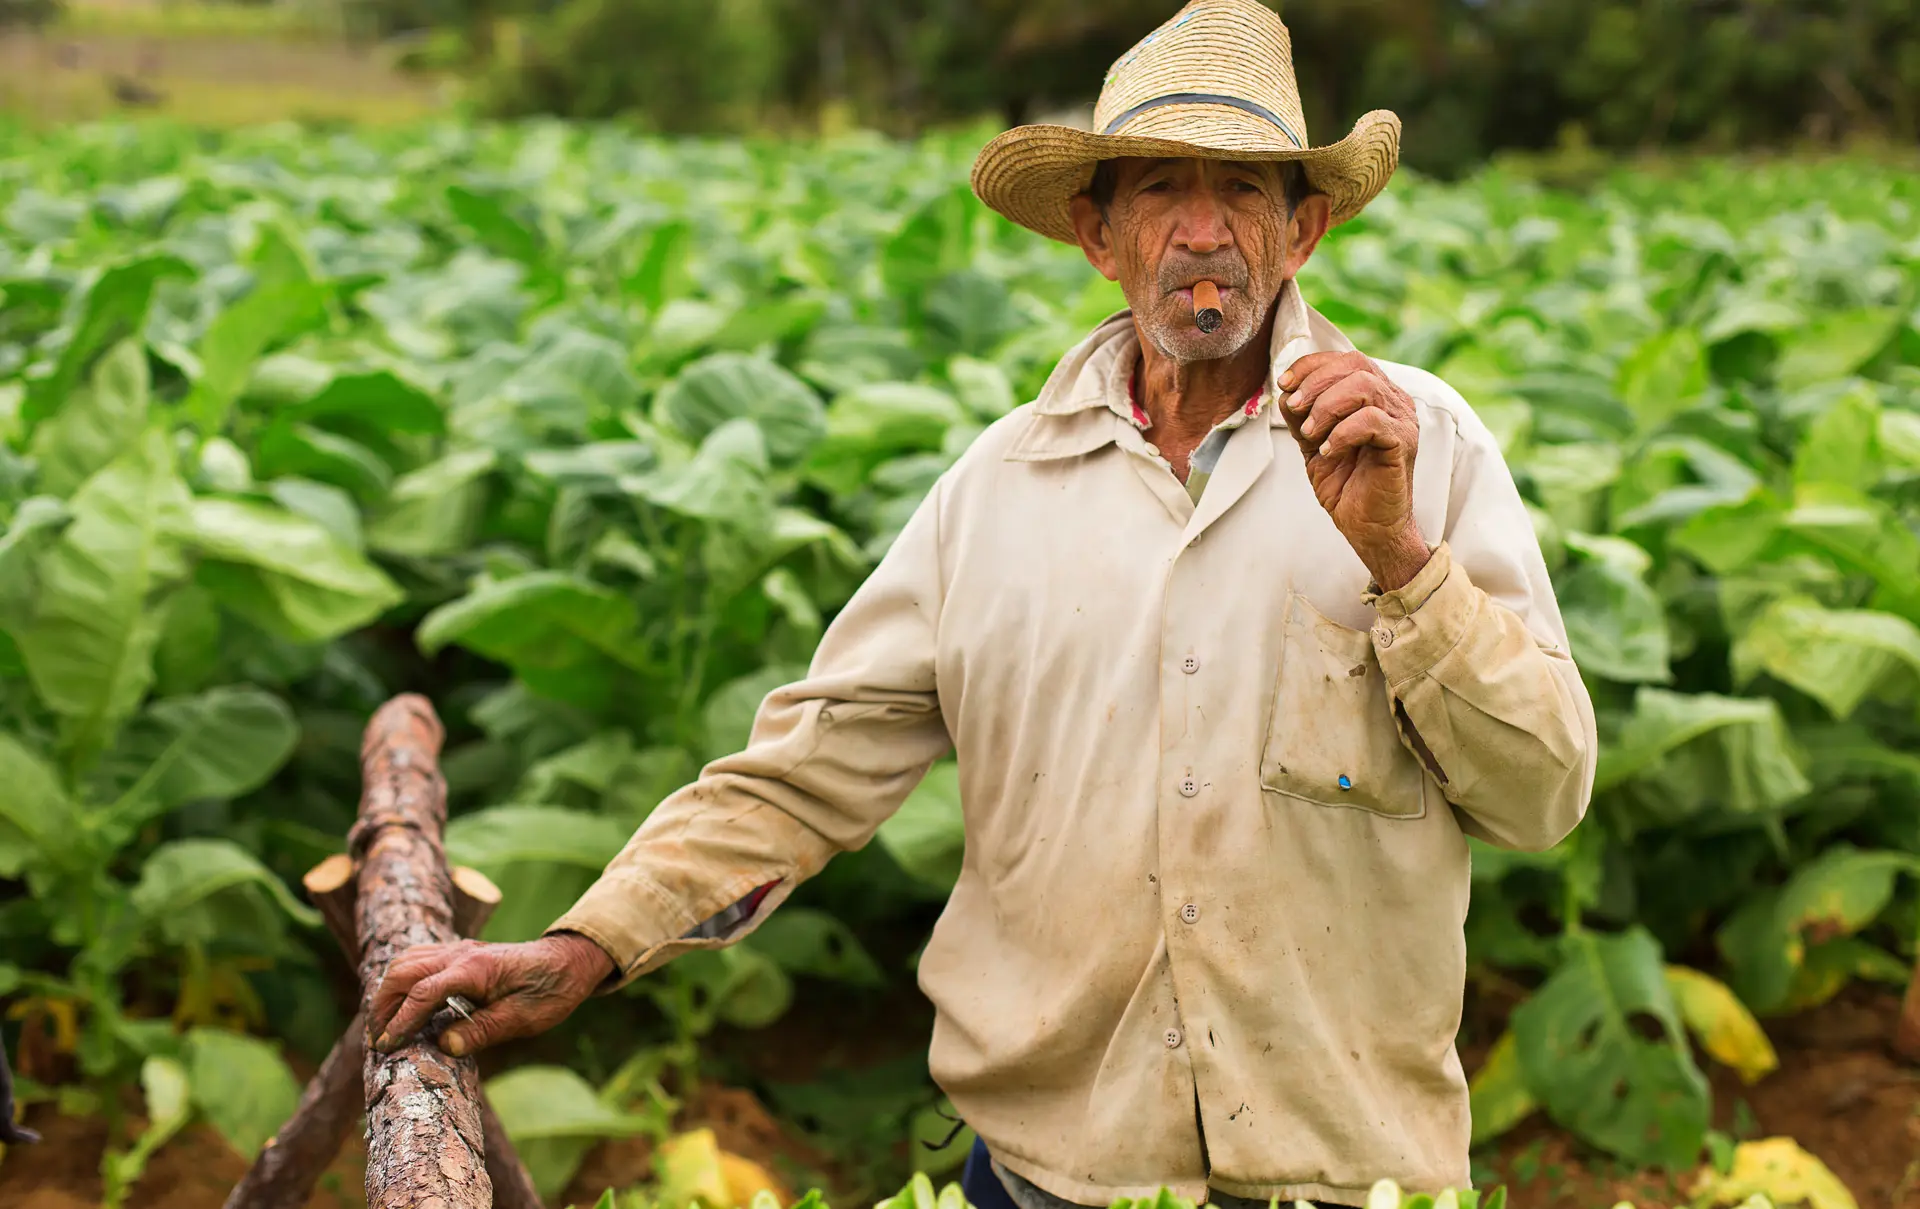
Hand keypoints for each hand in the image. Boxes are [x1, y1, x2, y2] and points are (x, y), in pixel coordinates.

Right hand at [368, 932, 615, 1057]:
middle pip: (403, 971)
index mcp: (475, 969)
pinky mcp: (459, 953)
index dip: (401, 1021)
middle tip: (377, 1040)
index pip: (423, 993)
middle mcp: (460, 953)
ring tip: (382, 1026)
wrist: (569, 960)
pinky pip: (418, 959)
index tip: (386, 1047)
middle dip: (382, 1005)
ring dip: (387, 991)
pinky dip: (400, 980)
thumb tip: (444, 1046)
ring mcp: (458, 949)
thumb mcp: (524, 1018)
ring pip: (406, 961)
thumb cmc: (551, 990)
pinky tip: (400, 1003)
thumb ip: (484, 1030)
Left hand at [1278, 350, 1430, 589]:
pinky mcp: (1403, 443)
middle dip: (1315, 382)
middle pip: (1356, 365)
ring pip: (1364, 386)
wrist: (1367, 525)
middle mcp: (1394, 401)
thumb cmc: (1346, 483)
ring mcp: (1402, 420)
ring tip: (1310, 434)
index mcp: (1376, 394)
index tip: (1284, 384)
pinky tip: (1327, 451)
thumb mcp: (1313, 442)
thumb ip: (1302, 415)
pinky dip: (1341, 432)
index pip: (1347, 359)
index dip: (1311, 365)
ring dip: (1327, 406)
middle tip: (1294, 408)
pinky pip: (1371, 420)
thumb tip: (1286, 391)